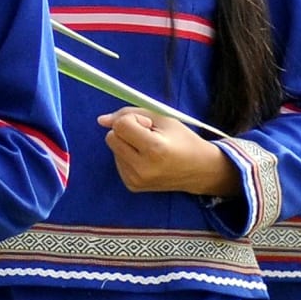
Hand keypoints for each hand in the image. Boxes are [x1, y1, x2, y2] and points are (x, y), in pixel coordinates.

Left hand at [98, 108, 238, 196]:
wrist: (199, 170)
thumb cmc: (183, 140)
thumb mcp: (163, 119)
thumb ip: (131, 114)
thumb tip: (101, 120)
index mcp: (154, 149)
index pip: (121, 126)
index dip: (133, 119)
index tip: (148, 124)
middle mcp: (142, 168)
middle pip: (111, 138)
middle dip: (125, 130)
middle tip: (148, 135)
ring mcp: (136, 180)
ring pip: (113, 149)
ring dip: (126, 143)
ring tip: (149, 148)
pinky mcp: (132, 185)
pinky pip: (118, 161)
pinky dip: (128, 156)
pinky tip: (145, 159)